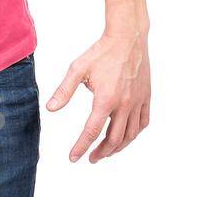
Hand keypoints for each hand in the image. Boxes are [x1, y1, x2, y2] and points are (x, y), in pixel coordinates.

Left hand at [46, 30, 150, 161]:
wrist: (128, 38)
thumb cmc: (101, 52)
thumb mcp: (77, 70)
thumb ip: (64, 91)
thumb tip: (51, 109)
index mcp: (105, 100)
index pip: (92, 132)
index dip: (81, 147)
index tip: (73, 158)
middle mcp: (124, 104)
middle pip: (114, 139)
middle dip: (101, 153)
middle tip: (91, 159)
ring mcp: (137, 101)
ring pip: (130, 134)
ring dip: (118, 147)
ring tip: (107, 152)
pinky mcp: (146, 97)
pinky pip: (143, 122)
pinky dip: (134, 134)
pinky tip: (126, 136)